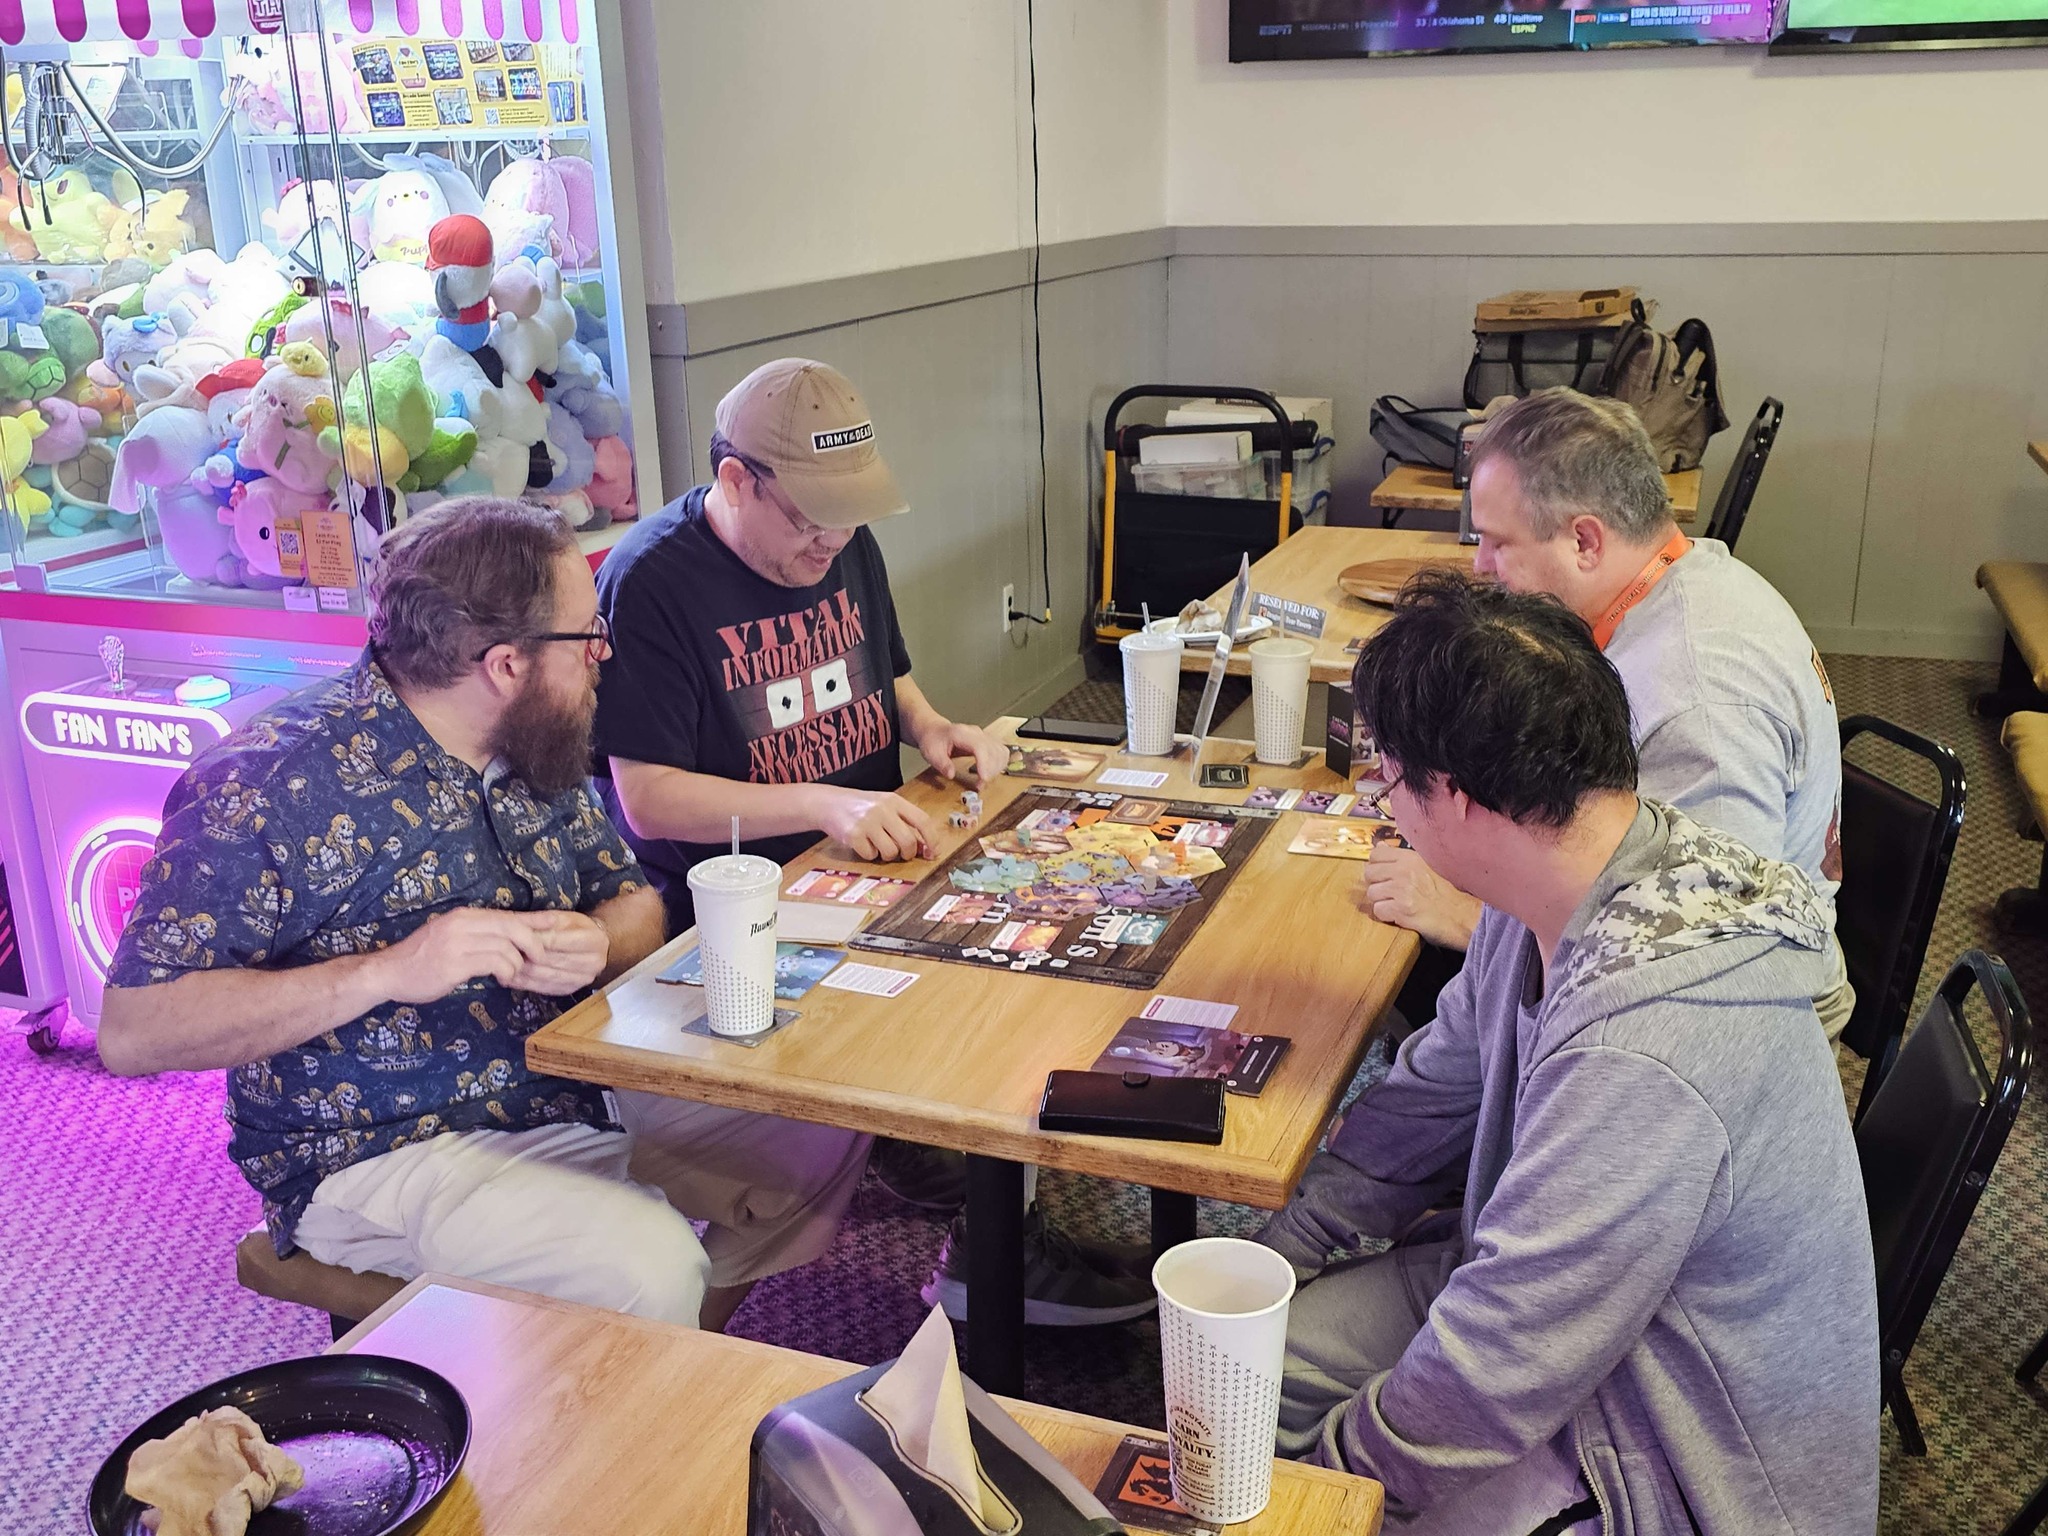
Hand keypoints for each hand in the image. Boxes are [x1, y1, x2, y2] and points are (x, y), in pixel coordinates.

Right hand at [371, 907, 546, 1001]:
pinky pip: (495, 964)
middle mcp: (463, 924)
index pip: (509, 915)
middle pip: (514, 929)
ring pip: (508, 948)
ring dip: (517, 965)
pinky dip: (506, 973)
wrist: (389, 972)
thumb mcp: (452, 937)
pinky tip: (501, 980)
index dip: (536, 921)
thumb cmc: (423, 958)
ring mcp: (458, 943)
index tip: (559, 924)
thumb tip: (512, 937)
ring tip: (511, 975)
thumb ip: (480, 934)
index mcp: (465, 915)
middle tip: (538, 960)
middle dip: (534, 945)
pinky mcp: (455, 963)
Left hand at [503, 910, 611, 995]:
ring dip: (523, 971)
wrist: (595, 945)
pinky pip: (545, 988)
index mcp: (594, 940)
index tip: (514, 936)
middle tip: (505, 950)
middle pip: (551, 960)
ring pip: (546, 976)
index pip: (556, 941)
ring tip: (505, 963)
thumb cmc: (577, 928)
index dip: (533, 939)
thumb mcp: (564, 916)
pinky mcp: (571, 989)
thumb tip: (521, 925)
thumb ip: (543, 920)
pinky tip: (512, 976)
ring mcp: (583, 979)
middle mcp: (594, 962)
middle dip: (526, 955)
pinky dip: (526, 982)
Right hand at [815, 785, 935, 861]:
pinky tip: (862, 843)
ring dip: (886, 855)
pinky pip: (871, 855)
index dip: (932, 839)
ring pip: (890, 852)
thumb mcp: (885, 806)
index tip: (933, 852)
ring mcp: (867, 822)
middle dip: (907, 853)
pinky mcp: (853, 835)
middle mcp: (882, 809)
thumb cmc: (861, 807)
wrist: (828, 803)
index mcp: (894, 800)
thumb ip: (904, 822)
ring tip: (877, 844)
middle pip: (908, 841)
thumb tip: (925, 847)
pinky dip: (869, 854)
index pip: (922, 820)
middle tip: (901, 853)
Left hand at [914, 718, 1006, 785]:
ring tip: (983, 780)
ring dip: (997, 769)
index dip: (985, 763)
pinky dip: (1000, 764)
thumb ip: (942, 764)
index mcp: (961, 733)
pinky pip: (1002, 751)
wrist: (934, 730)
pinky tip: (992, 773)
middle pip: (994, 750)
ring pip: (1001, 751)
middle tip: (980, 785)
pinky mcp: (988, 741)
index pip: (980, 746)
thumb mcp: (931, 753)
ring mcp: (984, 736)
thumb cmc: (933, 740)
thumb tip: (951, 774)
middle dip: (991, 771)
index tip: (983, 778)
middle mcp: (976, 733)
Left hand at [1357, 844, 1482, 950]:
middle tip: (1391, 893)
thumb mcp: (1425, 867)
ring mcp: (1402, 889)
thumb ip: (1401, 858)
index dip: (1376, 866)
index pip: (1376, 854)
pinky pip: (1378, 910)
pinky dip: (1386, 915)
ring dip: (1382, 901)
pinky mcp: (1400, 909)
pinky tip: (1400, 915)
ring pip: (1371, 893)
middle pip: (1369, 874)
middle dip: (1377, 885)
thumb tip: (1380, 846)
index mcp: (1410, 858)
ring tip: (1398, 905)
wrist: (1460, 916)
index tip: (1384, 875)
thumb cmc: (1445, 894)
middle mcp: (1404, 870)